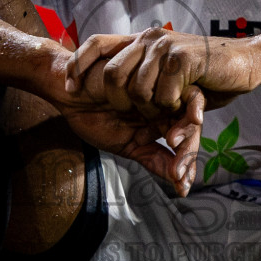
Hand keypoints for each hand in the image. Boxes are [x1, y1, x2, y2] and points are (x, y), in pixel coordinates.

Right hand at [45, 49, 207, 196]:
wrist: (68, 93)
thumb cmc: (94, 116)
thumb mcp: (127, 146)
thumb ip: (154, 160)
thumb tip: (180, 184)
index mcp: (162, 118)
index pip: (186, 139)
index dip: (187, 161)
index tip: (182, 186)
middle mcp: (165, 103)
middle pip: (192, 124)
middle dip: (190, 150)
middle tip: (181, 173)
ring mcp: (159, 88)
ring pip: (187, 108)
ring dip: (186, 134)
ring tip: (175, 150)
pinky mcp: (150, 74)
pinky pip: (174, 92)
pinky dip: (177, 111)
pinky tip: (170, 132)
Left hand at [64, 29, 260, 117]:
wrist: (245, 64)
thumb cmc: (206, 74)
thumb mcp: (166, 75)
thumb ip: (141, 77)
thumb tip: (108, 93)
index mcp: (141, 40)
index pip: (96, 43)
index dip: (78, 65)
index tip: (68, 88)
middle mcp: (149, 38)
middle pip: (112, 74)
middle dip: (119, 103)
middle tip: (137, 117)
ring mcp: (165, 46)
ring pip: (137, 90)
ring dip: (152, 110)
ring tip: (169, 109)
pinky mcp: (182, 58)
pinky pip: (162, 95)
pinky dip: (172, 107)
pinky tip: (186, 102)